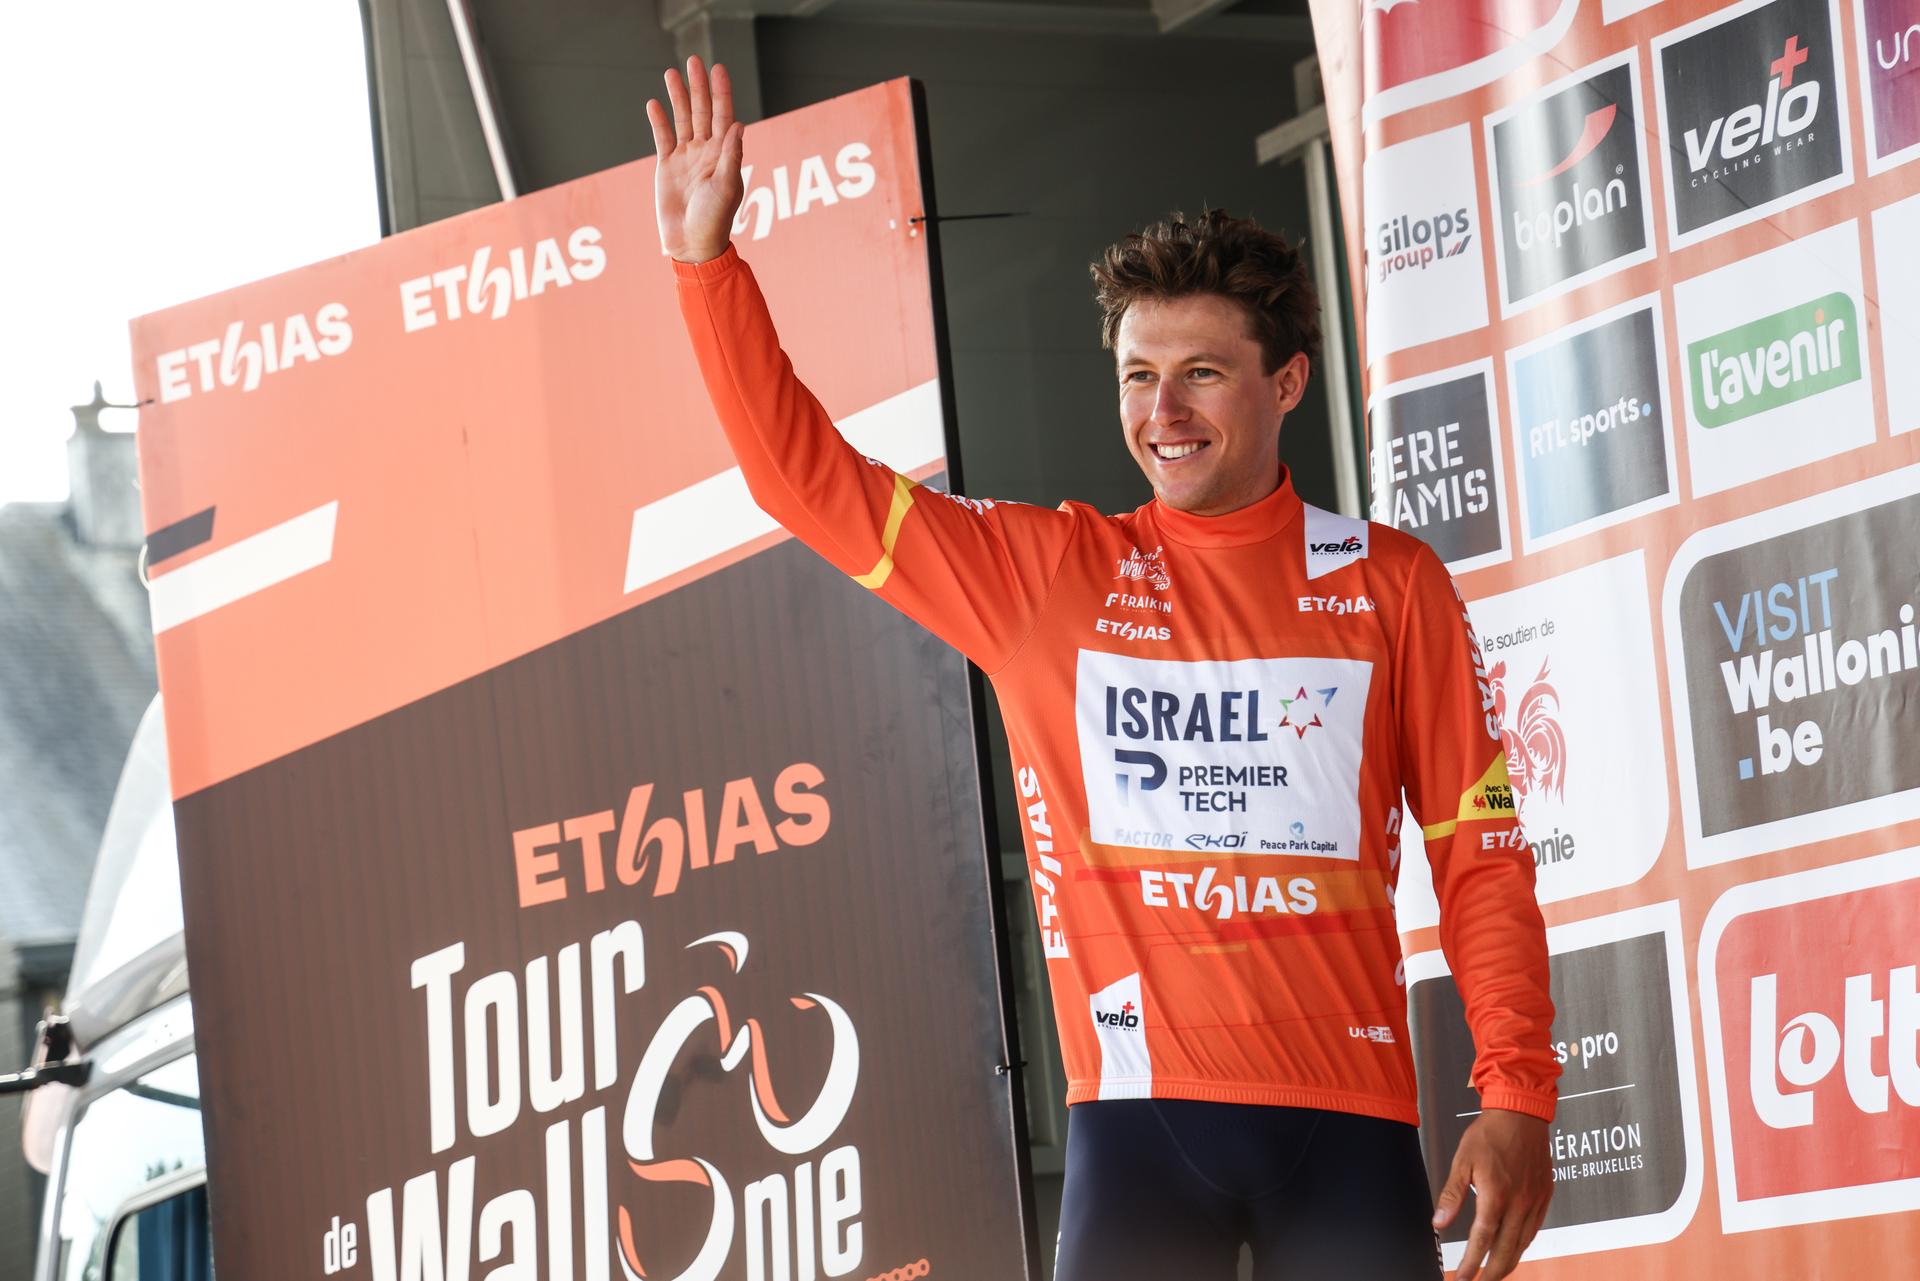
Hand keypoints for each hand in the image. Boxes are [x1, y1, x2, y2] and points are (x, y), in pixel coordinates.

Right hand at [646, 55, 744, 263]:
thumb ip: (731, 155)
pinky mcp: (667, 167)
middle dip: (698, 87)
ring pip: (682, 120)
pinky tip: (654, 104)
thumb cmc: (714, 219)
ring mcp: (686, 158)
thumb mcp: (726, 187)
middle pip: (702, 112)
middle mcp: (706, 152)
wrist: (691, 244)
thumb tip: (739, 124)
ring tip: (671, 73)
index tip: (718, 69)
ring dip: (678, 97)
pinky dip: (658, 121)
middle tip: (694, 60)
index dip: (721, 92)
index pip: (724, 116)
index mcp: (724, 155)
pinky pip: (662, 138)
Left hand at [1432, 1108, 1551, 1280]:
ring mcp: (1535, 1201)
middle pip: (1506, 1251)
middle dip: (1492, 1273)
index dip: (1471, 1264)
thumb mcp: (1462, 1161)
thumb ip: (1452, 1195)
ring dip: (1508, 1262)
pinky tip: (1513, 1248)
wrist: (1521, 1113)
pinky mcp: (1545, 1195)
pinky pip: (1535, 1229)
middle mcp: (1519, 1203)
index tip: (1462, 1278)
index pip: (1481, 1240)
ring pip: (1523, 1244)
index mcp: (1496, 1195)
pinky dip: (1523, 1244)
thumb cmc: (1490, 1133)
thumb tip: (1439, 1223)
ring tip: (1495, 1273)